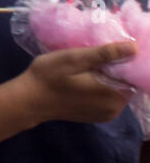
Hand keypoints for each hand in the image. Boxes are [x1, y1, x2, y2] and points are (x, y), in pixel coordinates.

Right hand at [17, 42, 136, 126]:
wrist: (28, 100)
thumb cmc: (48, 76)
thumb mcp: (73, 59)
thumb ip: (104, 54)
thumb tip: (134, 47)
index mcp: (114, 94)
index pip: (134, 73)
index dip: (126, 59)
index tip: (110, 46)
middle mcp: (116, 108)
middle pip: (127, 82)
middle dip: (116, 67)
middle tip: (95, 53)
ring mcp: (107, 114)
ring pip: (118, 89)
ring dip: (109, 76)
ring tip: (89, 64)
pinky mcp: (98, 116)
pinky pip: (108, 97)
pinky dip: (102, 86)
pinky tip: (86, 78)